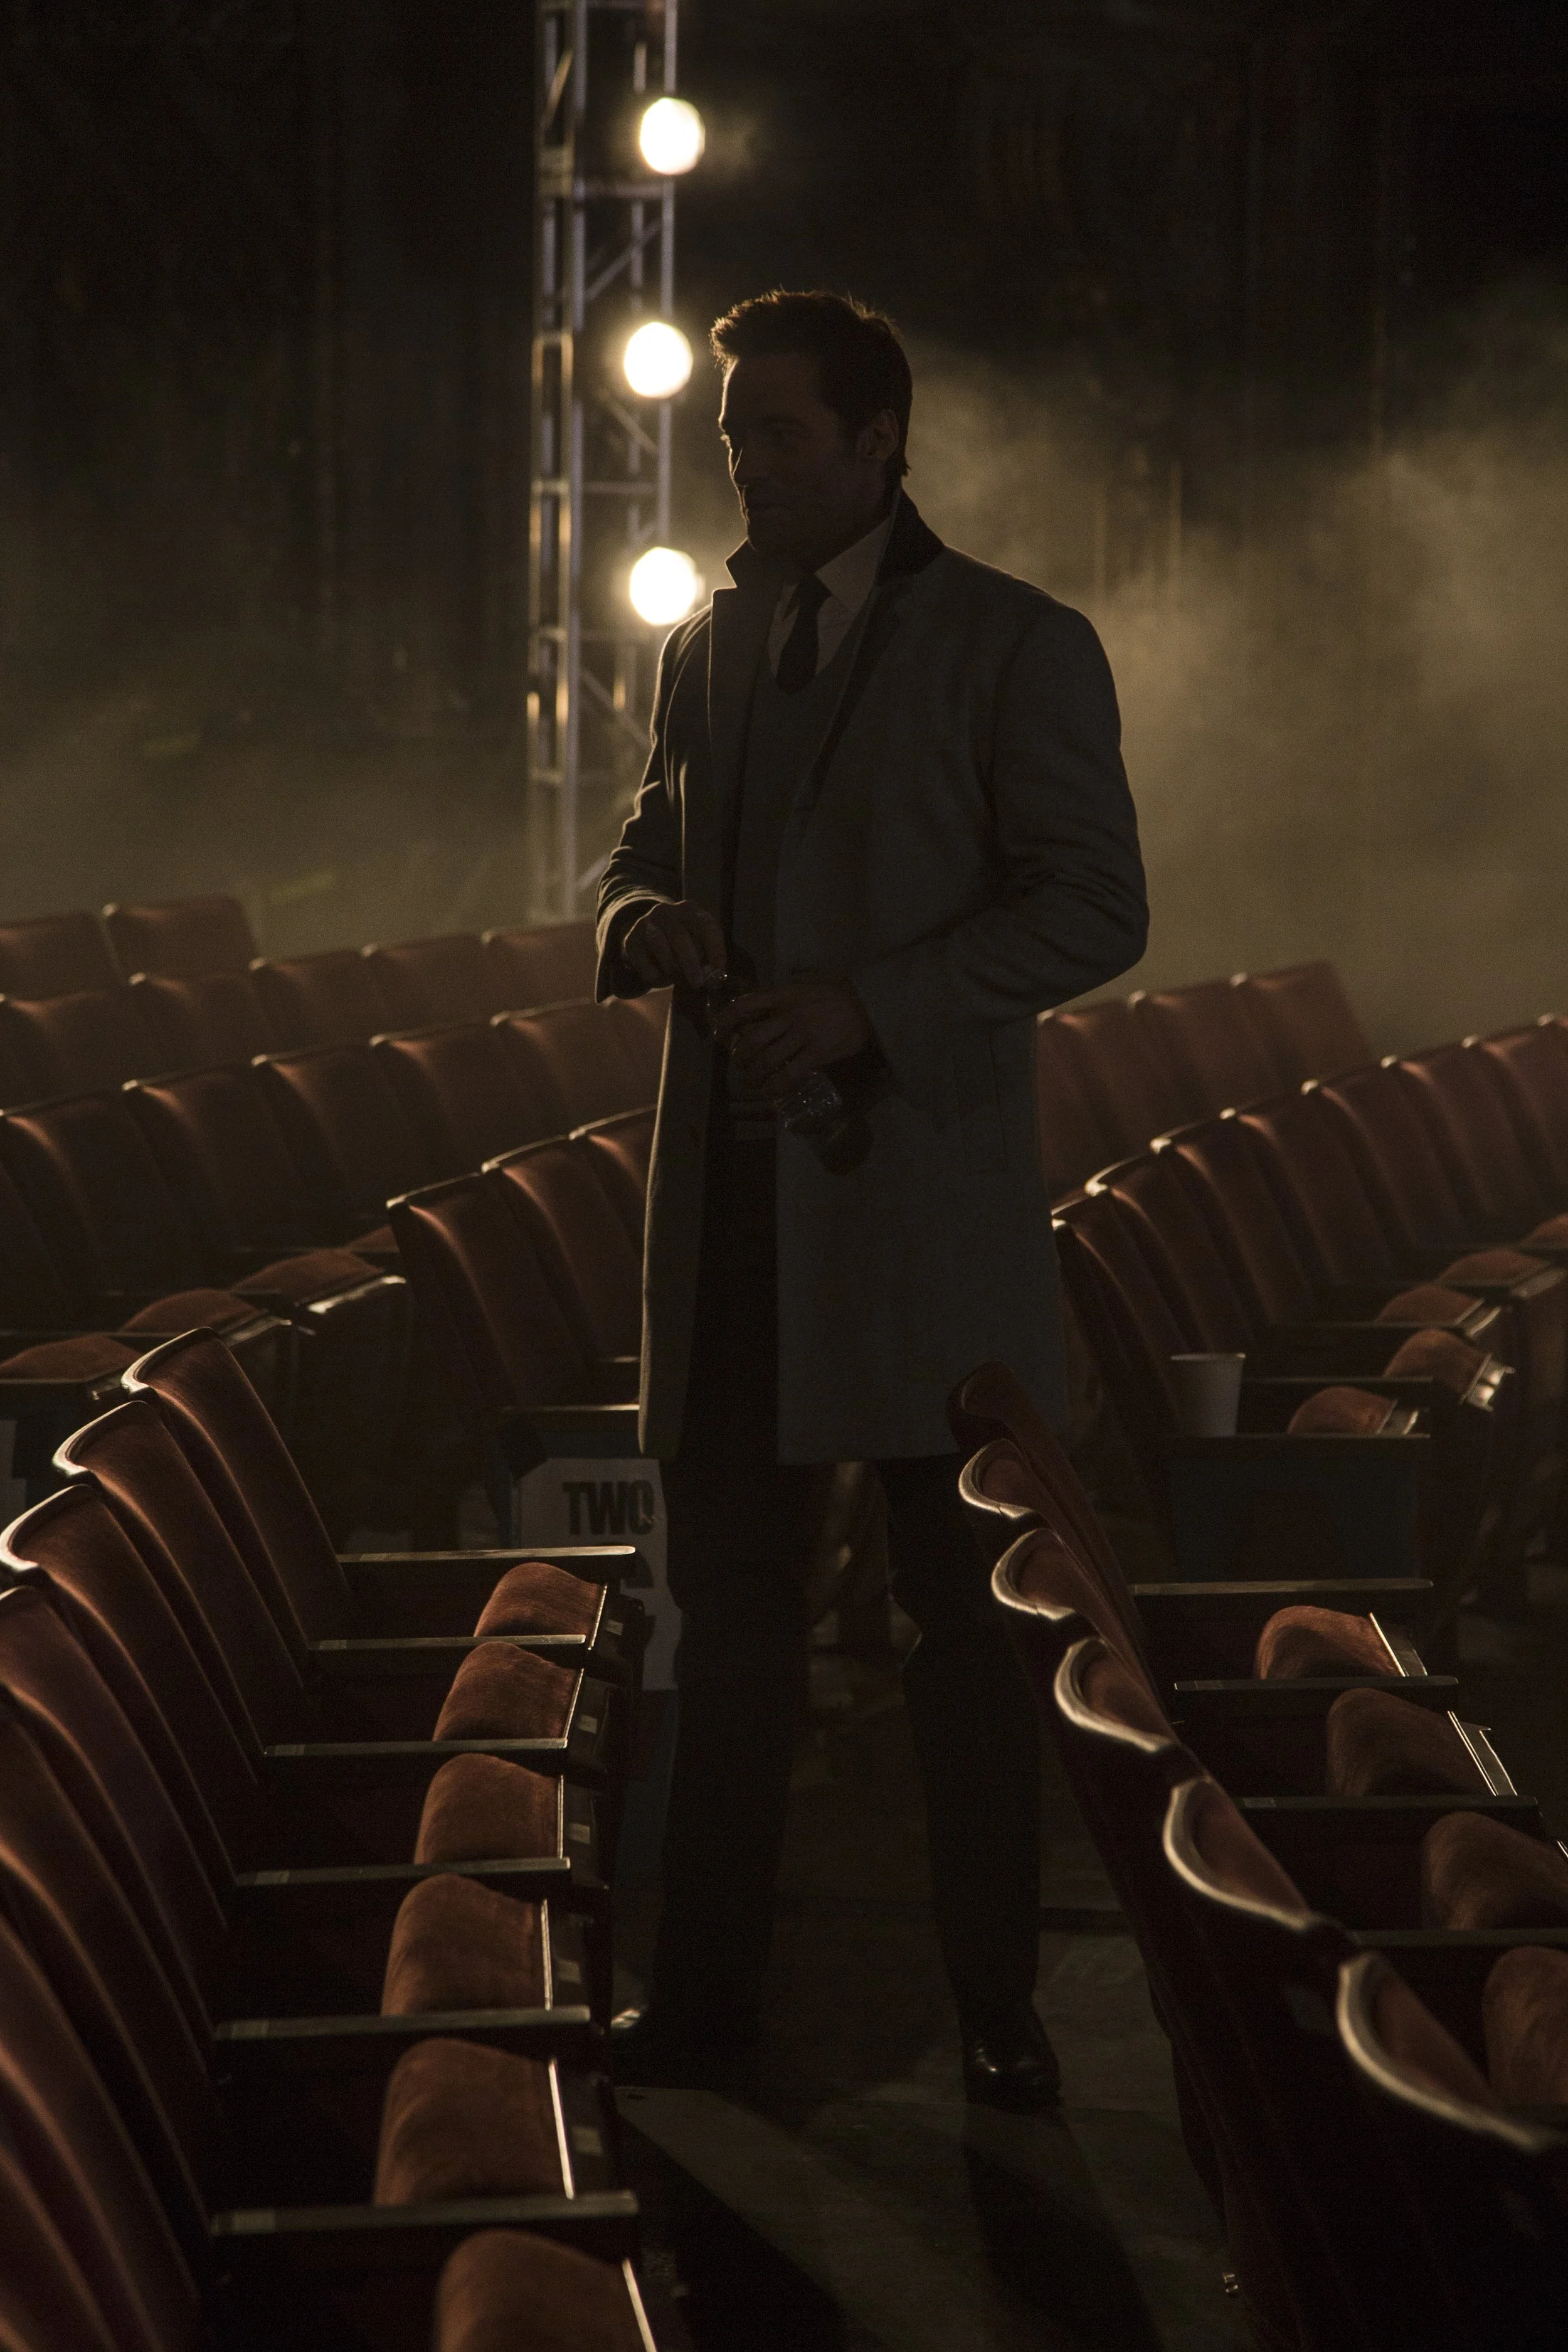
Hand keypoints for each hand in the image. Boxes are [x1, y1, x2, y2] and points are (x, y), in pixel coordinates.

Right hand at [623, 899, 725, 989]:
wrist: (646, 937)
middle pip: (680, 937)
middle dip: (691, 964)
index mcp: (689, 910)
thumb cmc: (681, 943)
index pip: (706, 925)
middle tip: (698, 984)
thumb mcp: (698, 941)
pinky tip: (662, 978)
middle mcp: (666, 912)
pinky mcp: (631, 940)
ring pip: (660, 947)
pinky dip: (655, 976)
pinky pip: (643, 962)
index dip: (714, 949)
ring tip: (681, 982)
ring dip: (673, 970)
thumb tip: (714, 976)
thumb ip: (708, 956)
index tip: (719, 970)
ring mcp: (646, 924)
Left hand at [717, 981, 872, 1100]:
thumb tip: (753, 1021)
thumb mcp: (799, 992)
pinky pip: (789, 1075)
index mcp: (781, 997)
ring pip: (767, 1060)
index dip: (725, 1022)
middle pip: (752, 1040)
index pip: (744, 1006)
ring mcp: (802, 1035)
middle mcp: (788, 1015)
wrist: (862, 1006)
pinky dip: (774, 1088)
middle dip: (740, 1057)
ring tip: (750, 1082)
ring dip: (753, 1076)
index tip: (717, 1035)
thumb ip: (777, 1005)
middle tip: (738, 1065)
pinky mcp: (816, 1053)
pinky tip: (768, 1093)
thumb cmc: (829, 999)